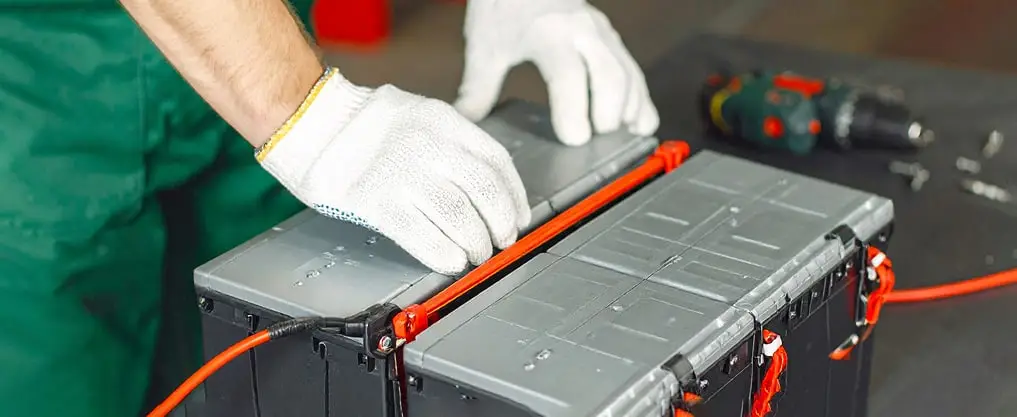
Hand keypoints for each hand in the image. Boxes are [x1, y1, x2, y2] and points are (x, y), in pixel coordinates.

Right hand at [258, 69, 531, 274]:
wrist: (310, 123)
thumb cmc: (360, 124)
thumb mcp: (416, 114)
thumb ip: (451, 143)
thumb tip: (484, 189)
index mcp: (443, 120)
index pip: (496, 161)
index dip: (514, 196)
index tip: (519, 215)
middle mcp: (428, 144)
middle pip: (484, 192)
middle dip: (500, 224)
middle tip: (500, 241)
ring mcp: (403, 173)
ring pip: (460, 218)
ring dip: (475, 244)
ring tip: (475, 254)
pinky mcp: (378, 202)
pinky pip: (424, 237)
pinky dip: (445, 254)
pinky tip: (451, 261)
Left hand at [454, 0, 658, 145]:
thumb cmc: (504, 5)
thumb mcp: (486, 46)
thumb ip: (478, 88)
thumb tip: (465, 123)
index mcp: (548, 33)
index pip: (569, 75)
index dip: (574, 110)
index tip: (573, 139)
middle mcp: (583, 31)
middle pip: (610, 76)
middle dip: (607, 114)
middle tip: (592, 141)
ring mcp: (603, 34)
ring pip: (629, 73)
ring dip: (628, 108)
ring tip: (620, 137)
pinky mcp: (613, 39)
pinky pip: (634, 70)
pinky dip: (639, 98)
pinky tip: (638, 122)